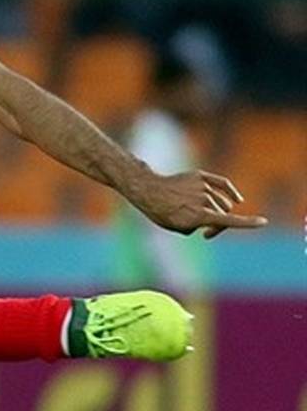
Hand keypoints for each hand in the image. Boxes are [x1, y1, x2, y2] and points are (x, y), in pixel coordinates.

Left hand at [132, 169, 267, 238]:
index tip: (263, 222)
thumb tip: (214, 219)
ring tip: (203, 218)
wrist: (148, 190)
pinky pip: (223, 183)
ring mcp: (202, 186)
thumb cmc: (161, 212)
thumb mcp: (179, 227)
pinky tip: (237, 198)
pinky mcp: (200, 176)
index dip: (247, 223)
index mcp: (198, 215)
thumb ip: (200, 225)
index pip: (227, 220)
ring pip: (223, 202)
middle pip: (224, 215)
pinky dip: (231, 191)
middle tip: (207, 234)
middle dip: (218, 226)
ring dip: (219, 211)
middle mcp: (203, 199)